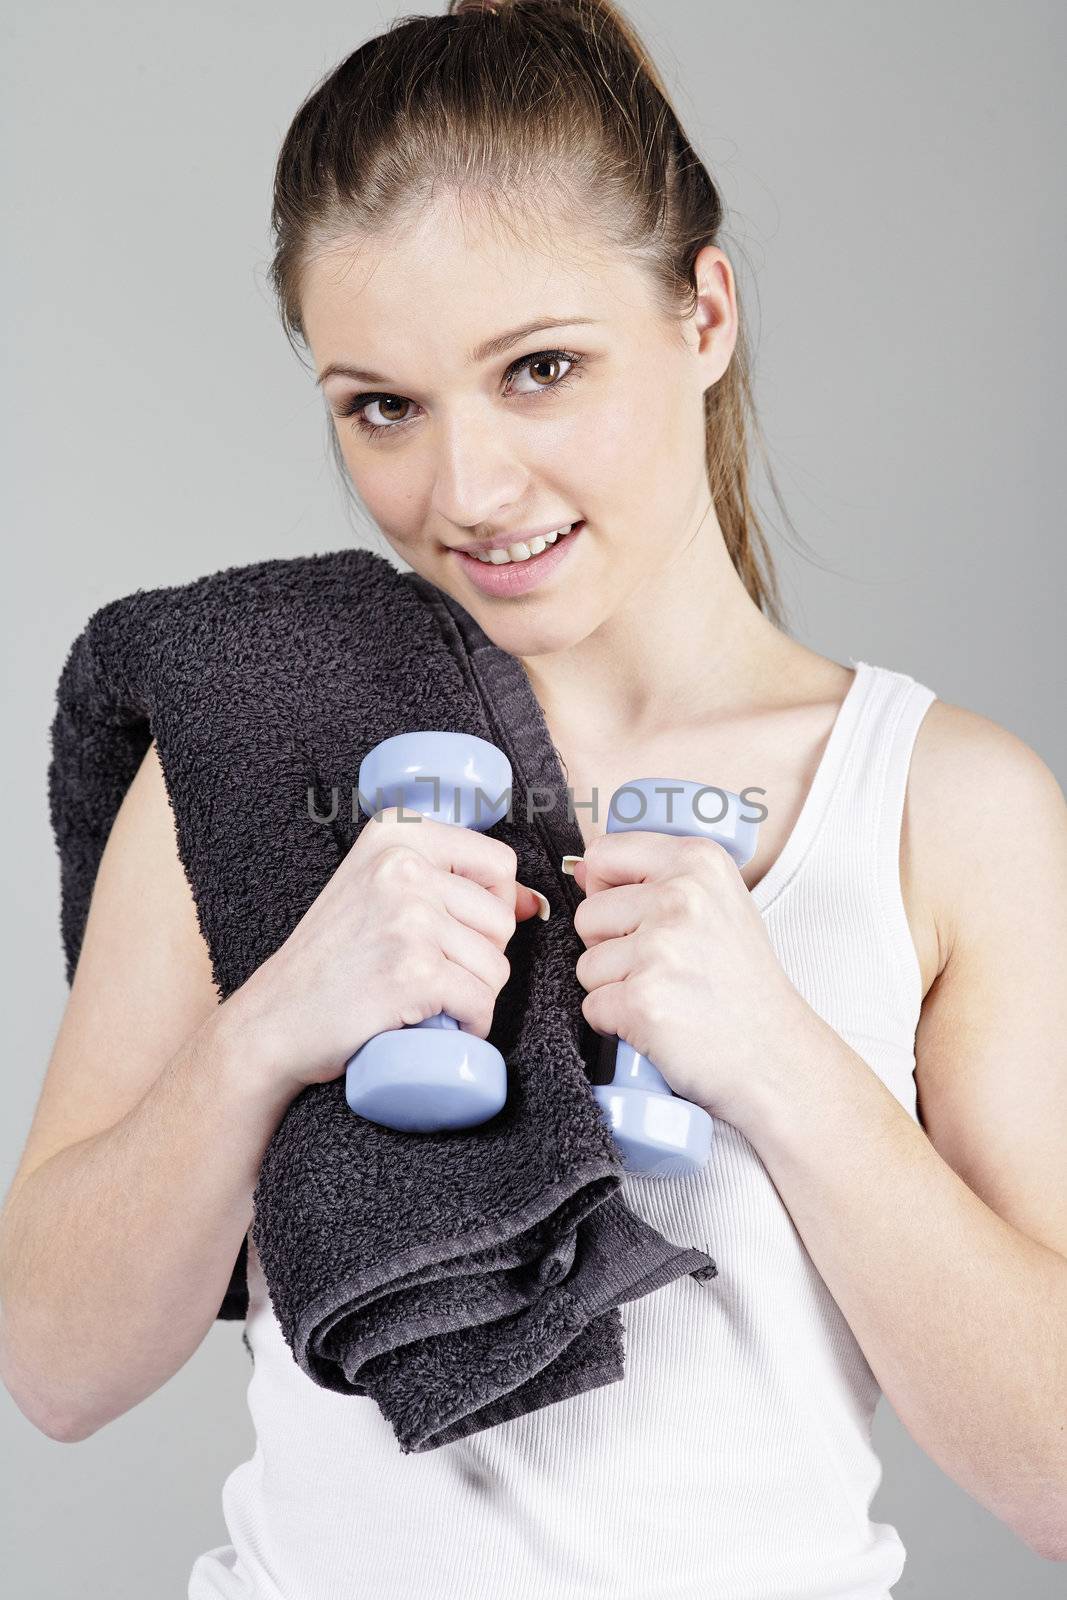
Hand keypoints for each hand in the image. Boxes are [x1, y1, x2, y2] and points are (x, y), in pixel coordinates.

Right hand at [222, 808, 549, 1099]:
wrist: (275, 1017)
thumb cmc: (330, 958)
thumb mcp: (380, 892)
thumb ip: (450, 882)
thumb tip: (532, 901)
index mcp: (397, 832)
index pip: (499, 864)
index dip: (491, 907)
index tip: (452, 931)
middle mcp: (402, 865)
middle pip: (501, 919)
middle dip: (479, 957)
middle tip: (427, 970)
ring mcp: (408, 918)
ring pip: (496, 966)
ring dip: (471, 995)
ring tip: (424, 997)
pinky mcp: (414, 972)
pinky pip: (480, 1004)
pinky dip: (467, 1025)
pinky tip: (434, 1024)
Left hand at [568, 831, 818, 1129]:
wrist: (777, 1056)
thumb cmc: (745, 987)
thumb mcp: (718, 906)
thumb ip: (654, 879)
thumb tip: (582, 869)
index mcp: (698, 861)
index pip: (604, 853)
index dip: (607, 890)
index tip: (637, 917)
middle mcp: (680, 896)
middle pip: (588, 914)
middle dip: (611, 948)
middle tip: (666, 969)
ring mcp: (661, 948)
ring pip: (587, 964)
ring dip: (615, 989)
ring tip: (668, 996)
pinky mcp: (642, 999)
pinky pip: (592, 1006)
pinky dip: (616, 1023)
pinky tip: (660, 1022)